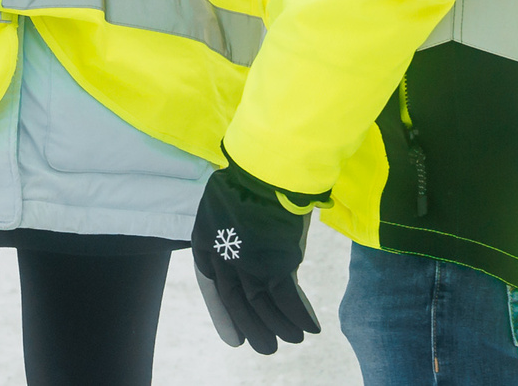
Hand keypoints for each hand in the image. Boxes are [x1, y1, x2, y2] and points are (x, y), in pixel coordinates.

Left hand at [190, 156, 323, 354]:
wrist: (268, 168)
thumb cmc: (254, 179)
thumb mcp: (233, 205)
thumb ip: (239, 234)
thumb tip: (251, 251)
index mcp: (205, 240)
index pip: (209, 285)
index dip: (221, 313)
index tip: (235, 337)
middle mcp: (223, 257)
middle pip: (235, 301)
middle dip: (250, 326)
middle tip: (266, 348)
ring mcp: (248, 263)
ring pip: (260, 307)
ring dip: (279, 327)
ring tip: (294, 340)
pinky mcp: (274, 264)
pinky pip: (286, 300)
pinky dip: (300, 317)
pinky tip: (311, 328)